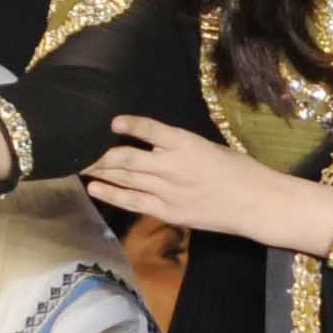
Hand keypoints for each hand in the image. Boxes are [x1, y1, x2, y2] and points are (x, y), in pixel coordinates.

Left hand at [81, 117, 332, 254]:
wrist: (255, 202)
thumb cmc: (237, 170)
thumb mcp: (208, 147)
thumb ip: (179, 146)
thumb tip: (151, 144)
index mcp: (186, 142)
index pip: (150, 129)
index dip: (128, 124)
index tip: (112, 121)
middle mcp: (172, 165)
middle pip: (126, 157)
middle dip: (99, 153)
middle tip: (77, 148)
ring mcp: (167, 190)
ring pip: (125, 178)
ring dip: (99, 172)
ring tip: (78, 165)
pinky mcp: (168, 211)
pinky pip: (133, 202)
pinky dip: (112, 194)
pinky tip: (94, 188)